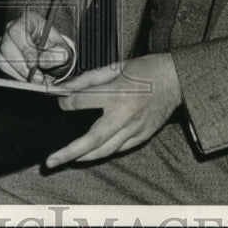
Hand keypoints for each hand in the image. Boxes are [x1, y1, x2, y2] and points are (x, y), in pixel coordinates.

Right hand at [0, 12, 74, 84]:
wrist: (52, 57)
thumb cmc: (56, 49)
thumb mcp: (62, 51)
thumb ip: (56, 55)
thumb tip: (43, 61)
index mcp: (28, 21)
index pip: (18, 31)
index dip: (24, 48)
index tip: (33, 64)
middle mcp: (12, 29)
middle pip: (6, 45)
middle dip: (21, 65)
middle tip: (37, 78)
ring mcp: (4, 43)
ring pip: (2, 59)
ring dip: (19, 73)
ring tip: (36, 80)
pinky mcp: (2, 56)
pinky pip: (3, 68)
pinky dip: (16, 77)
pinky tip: (29, 79)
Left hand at [45, 53, 182, 168]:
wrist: (176, 79)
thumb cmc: (146, 70)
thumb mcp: (116, 67)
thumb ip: (89, 79)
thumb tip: (67, 87)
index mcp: (116, 93)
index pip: (82, 102)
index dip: (66, 102)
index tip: (60, 102)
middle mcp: (124, 114)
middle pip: (92, 138)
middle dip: (69, 151)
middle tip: (51, 160)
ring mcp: (135, 128)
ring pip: (106, 149)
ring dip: (84, 157)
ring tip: (67, 160)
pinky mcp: (143, 135)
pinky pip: (120, 148)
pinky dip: (104, 152)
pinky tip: (92, 153)